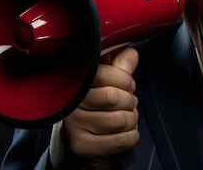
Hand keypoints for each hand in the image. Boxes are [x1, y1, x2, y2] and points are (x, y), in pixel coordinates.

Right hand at [50, 46, 139, 169]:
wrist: (82, 144)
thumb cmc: (96, 110)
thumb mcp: (106, 84)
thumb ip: (119, 68)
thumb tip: (130, 55)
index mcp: (75, 83)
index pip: (102, 74)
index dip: (123, 78)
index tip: (127, 84)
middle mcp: (70, 104)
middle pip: (113, 97)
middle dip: (129, 100)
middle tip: (128, 103)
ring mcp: (73, 127)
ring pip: (120, 120)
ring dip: (131, 119)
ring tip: (126, 118)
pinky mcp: (82, 147)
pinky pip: (121, 140)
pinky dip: (132, 135)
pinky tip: (124, 132)